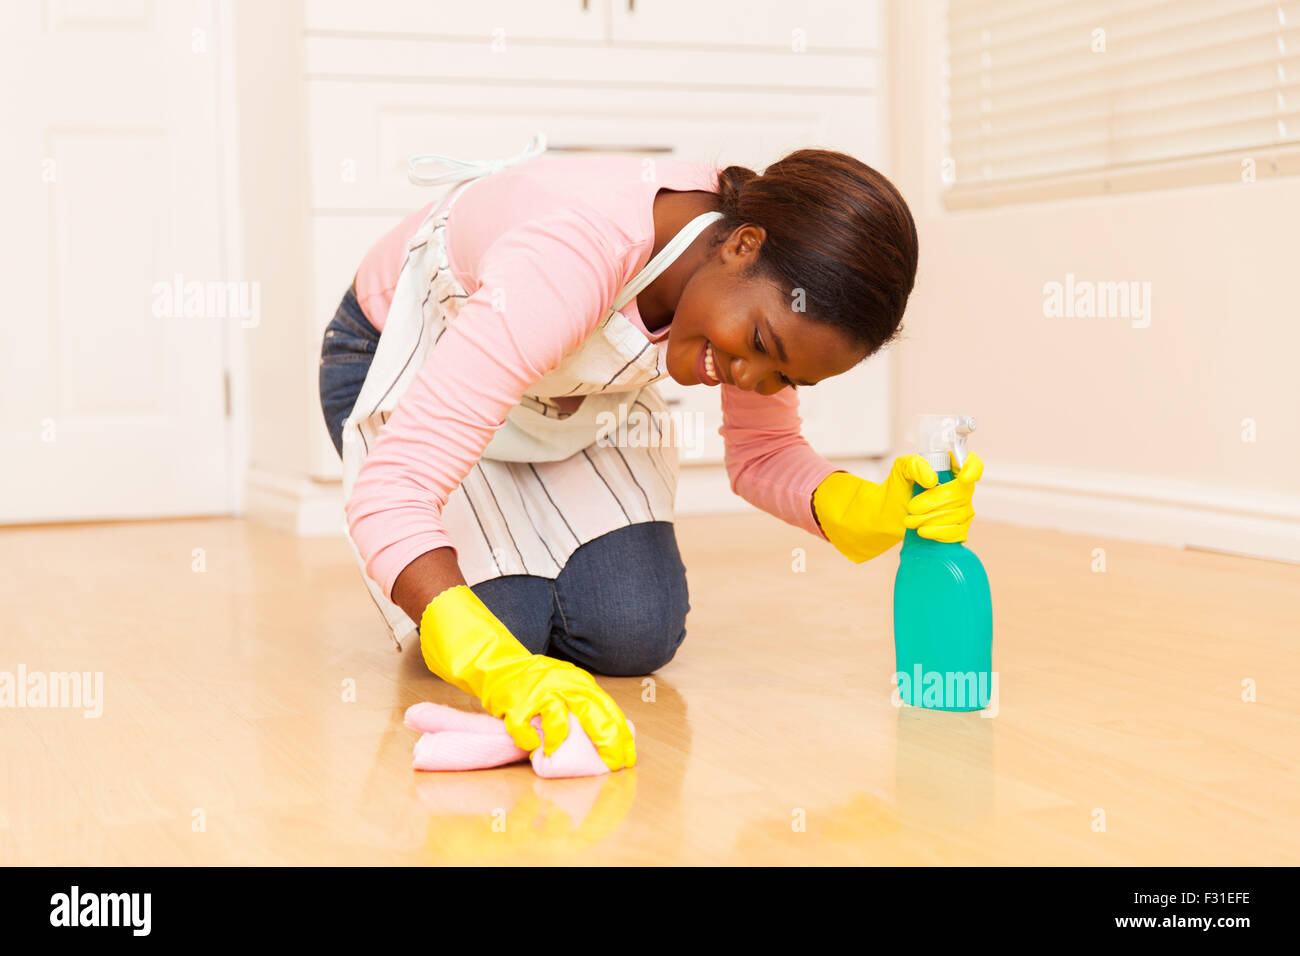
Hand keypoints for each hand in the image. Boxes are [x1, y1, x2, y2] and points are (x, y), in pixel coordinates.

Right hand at [418, 585, 635, 770]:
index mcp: (580, 682)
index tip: (628, 758)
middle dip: (606, 743)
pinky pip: (524, 728)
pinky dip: (528, 740)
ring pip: (559, 721)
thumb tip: (610, 735)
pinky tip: (531, 744)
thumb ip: (584, 704)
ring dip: (560, 742)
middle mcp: (564, 684)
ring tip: (557, 755)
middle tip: (610, 764)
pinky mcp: (516, 702)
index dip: (621, 737)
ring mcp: (540, 692)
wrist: (498, 665)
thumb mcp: (567, 686)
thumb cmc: (536, 683)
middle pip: (593, 715)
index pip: (608, 710)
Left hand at [905, 449, 982, 542]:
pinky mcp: (959, 527)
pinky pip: (956, 531)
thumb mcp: (901, 468)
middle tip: (912, 507)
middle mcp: (961, 487)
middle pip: (961, 494)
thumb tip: (932, 479)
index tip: (962, 479)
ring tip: (910, 519)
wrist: (890, 514)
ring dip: (929, 518)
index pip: (973, 464)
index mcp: (951, 467)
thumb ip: (915, 465)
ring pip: (957, 514)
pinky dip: (936, 532)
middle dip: (933, 502)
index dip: (973, 470)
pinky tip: (922, 531)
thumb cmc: (898, 487)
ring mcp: (963, 508)